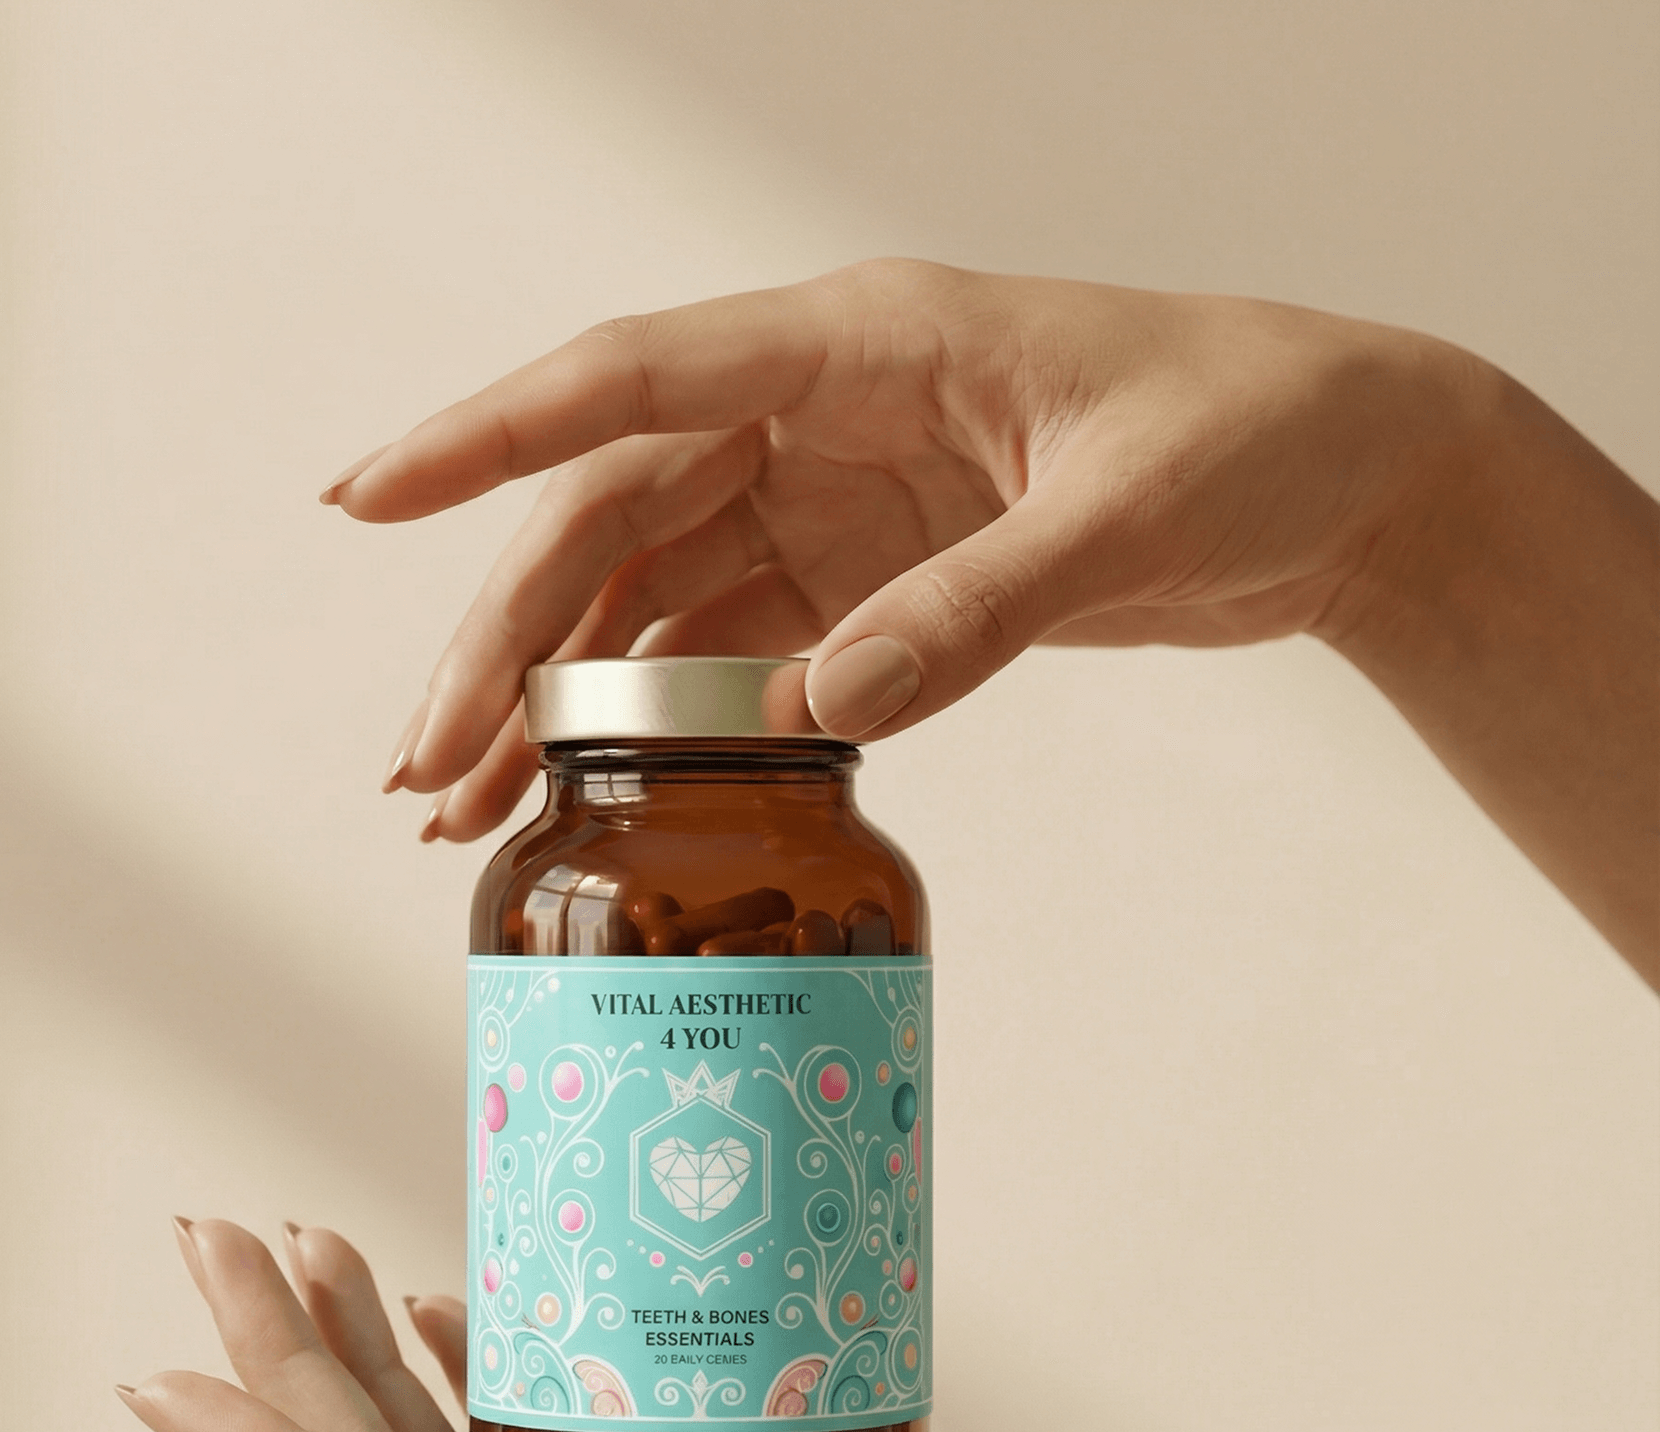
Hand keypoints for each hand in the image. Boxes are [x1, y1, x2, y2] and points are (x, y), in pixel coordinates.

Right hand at [326, 259, 1472, 841]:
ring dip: (556, 700)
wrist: (1344, 475)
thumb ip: (976, 609)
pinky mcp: (867, 577)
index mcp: (860, 343)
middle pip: (609, 517)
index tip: (368, 496)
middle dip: (504, 642)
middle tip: (423, 766)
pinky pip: (727, 646)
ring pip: (649, 595)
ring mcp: (834, 499)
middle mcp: (818, 412)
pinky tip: (598, 791)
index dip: (489, 440)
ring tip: (469, 807)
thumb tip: (820, 711)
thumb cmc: (1257, 434)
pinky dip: (658, 720)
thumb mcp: (1126, 513)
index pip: (634, 379)